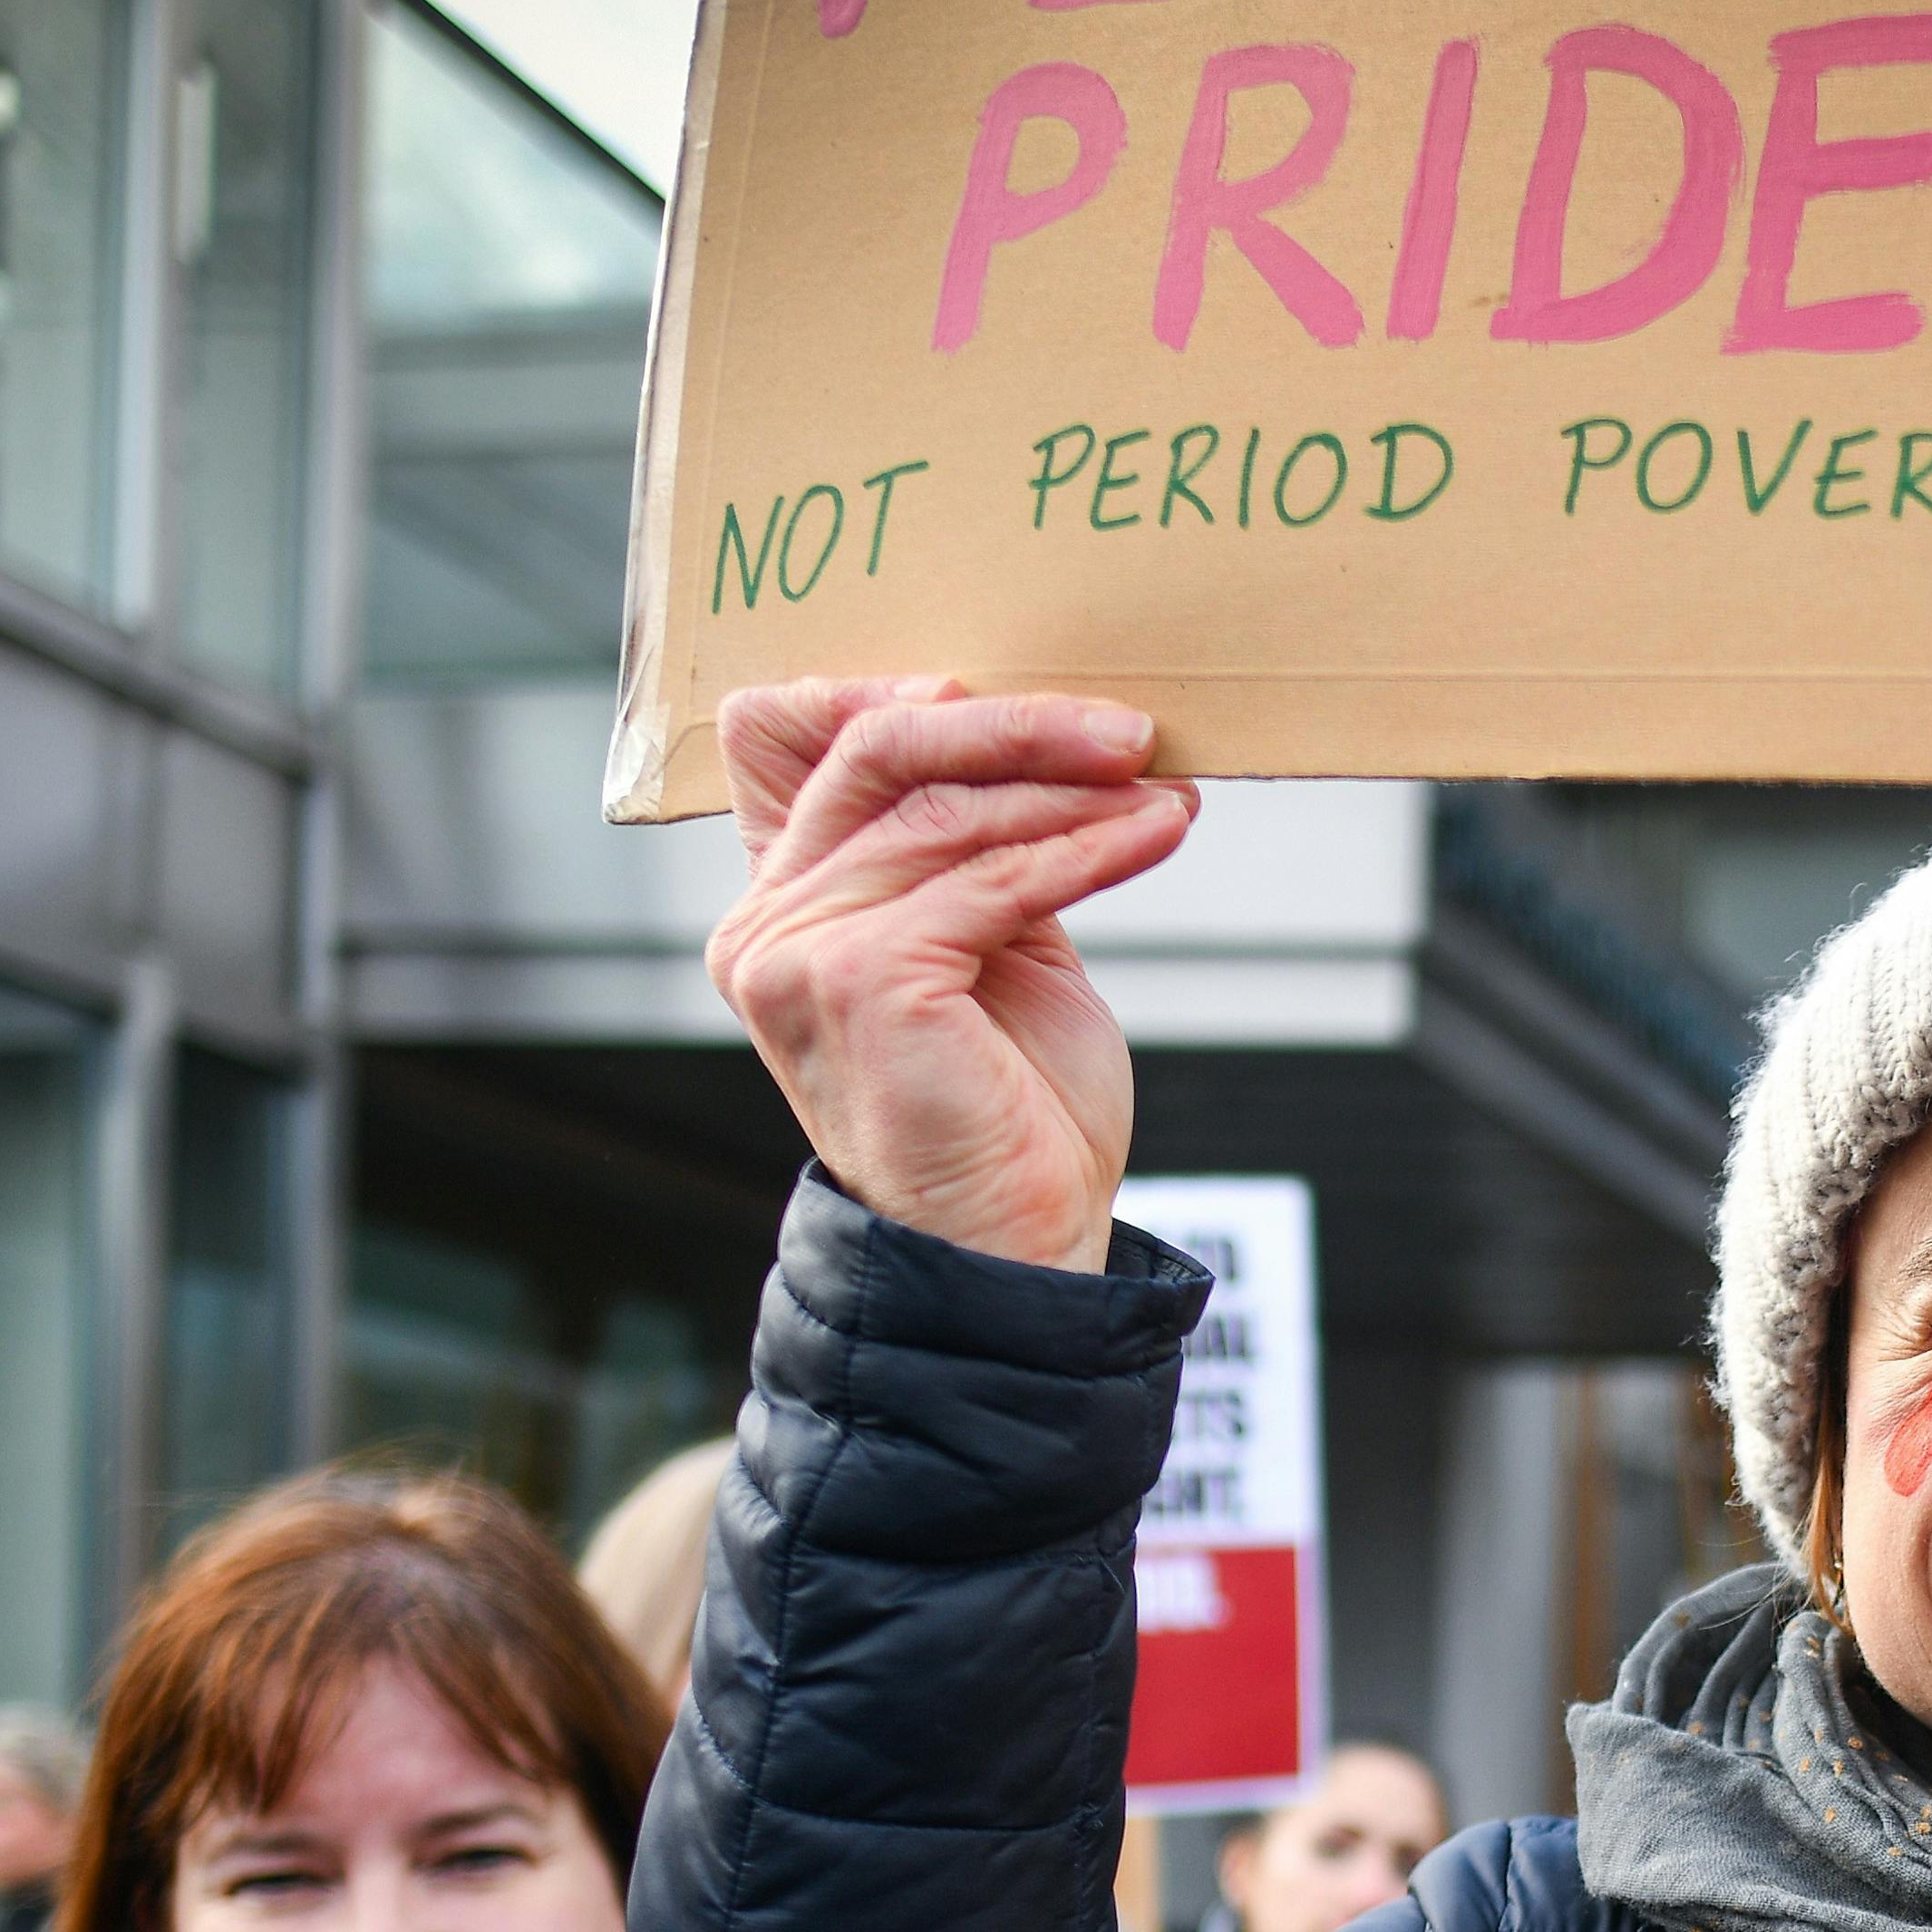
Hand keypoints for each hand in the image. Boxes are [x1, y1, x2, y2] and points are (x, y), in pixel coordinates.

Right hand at [704, 675, 1180, 1273]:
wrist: (1019, 1244)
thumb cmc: (1013, 1104)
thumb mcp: (991, 944)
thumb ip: (977, 846)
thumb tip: (1041, 727)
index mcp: (780, 906)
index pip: (780, 735)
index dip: (880, 687)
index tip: (1013, 699)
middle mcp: (766, 924)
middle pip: (875, 748)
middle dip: (1014, 724)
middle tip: (1130, 728)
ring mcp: (802, 954)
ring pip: (946, 810)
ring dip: (1073, 790)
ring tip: (1164, 787)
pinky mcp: (863, 982)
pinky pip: (993, 880)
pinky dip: (1089, 849)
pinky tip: (1158, 833)